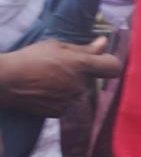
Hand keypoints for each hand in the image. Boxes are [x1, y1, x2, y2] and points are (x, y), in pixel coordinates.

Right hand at [0, 37, 121, 117]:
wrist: (7, 82)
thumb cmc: (31, 58)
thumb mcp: (57, 46)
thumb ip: (84, 48)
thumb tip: (104, 43)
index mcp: (81, 65)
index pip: (112, 67)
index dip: (109, 63)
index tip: (101, 60)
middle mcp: (80, 85)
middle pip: (90, 79)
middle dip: (80, 73)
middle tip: (58, 66)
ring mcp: (70, 101)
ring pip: (78, 92)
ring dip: (69, 86)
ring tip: (48, 79)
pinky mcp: (60, 113)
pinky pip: (67, 103)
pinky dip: (59, 98)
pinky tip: (44, 91)